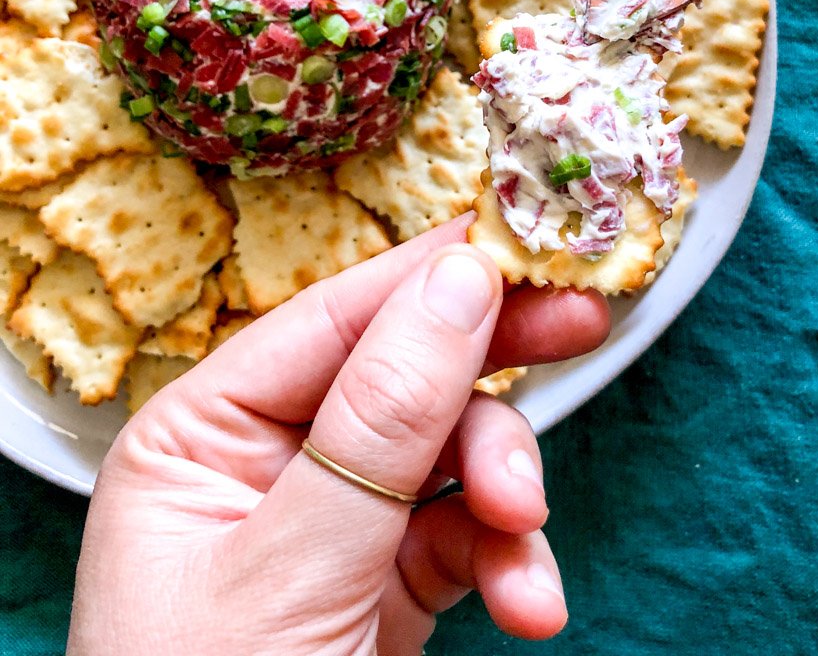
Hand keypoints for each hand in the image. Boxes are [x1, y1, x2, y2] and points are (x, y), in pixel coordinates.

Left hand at [67, 217, 610, 655]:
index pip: (335, 318)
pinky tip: (528, 601)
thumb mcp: (292, 568)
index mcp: (202, 431)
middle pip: (400, 371)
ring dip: (505, 489)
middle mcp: (264, 462)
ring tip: (528, 539)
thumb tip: (457, 282)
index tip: (526, 246)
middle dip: (490, 366)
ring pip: (446, 453)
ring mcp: (329, 523)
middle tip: (584, 322)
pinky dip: (507, 558)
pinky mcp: (382, 582)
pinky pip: (463, 534)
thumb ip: (378, 424)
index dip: (434, 276)